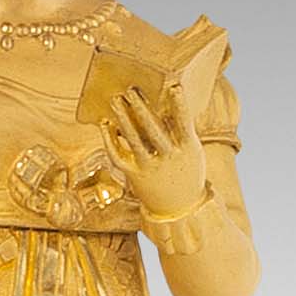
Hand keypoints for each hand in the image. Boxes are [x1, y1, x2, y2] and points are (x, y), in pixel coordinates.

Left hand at [107, 81, 208, 220]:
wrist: (179, 208)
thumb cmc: (185, 169)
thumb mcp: (190, 150)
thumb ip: (179, 129)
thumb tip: (167, 102)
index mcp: (188, 149)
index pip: (184, 123)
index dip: (180, 105)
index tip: (174, 87)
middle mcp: (169, 158)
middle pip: (153, 130)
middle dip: (142, 109)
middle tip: (131, 89)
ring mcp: (150, 167)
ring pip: (134, 140)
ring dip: (123, 119)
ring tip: (115, 100)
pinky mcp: (134, 175)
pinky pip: (119, 156)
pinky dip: (110, 140)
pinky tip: (105, 124)